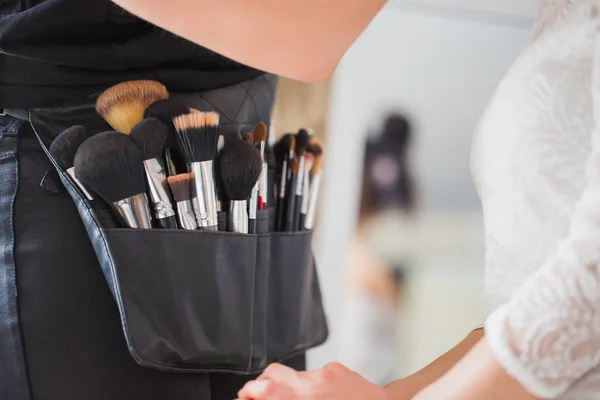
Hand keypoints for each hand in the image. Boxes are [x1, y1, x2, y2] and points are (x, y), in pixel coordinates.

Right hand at [236, 362, 388, 399]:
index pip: (267, 390)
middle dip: (260, 384)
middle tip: (256, 395)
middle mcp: (311, 385)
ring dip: (291, 387)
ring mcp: (324, 374)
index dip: (251, 393)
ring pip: (295, 375)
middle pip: (273, 374)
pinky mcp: (336, 368)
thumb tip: (268, 395)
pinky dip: (314, 385)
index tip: (245, 396)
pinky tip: (325, 398)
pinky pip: (316, 374)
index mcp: (303, 398)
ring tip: (299, 399)